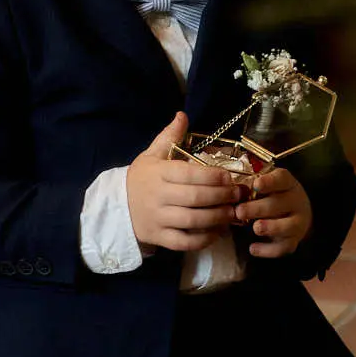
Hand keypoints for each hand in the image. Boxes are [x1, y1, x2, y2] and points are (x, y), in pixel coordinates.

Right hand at [127, 112, 245, 252]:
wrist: (117, 207)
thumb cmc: (141, 179)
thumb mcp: (151, 155)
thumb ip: (169, 136)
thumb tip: (182, 114)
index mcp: (159, 173)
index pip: (189, 174)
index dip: (212, 176)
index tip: (230, 177)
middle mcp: (159, 196)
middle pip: (195, 198)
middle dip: (221, 197)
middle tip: (238, 195)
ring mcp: (159, 219)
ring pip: (193, 221)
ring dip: (218, 218)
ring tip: (233, 212)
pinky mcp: (160, 238)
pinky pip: (185, 241)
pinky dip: (204, 239)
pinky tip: (217, 231)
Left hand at [235, 167, 311, 258]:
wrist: (296, 214)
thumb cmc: (273, 196)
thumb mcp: (268, 186)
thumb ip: (252, 186)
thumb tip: (228, 187)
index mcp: (287, 184)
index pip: (281, 179)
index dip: (269, 182)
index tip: (256, 185)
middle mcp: (295, 202)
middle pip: (280, 204)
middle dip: (259, 208)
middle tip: (239, 211)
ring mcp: (297, 222)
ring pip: (287, 226)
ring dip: (271, 227)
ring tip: (255, 228)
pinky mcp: (293, 240)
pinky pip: (283, 247)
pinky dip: (268, 250)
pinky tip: (253, 248)